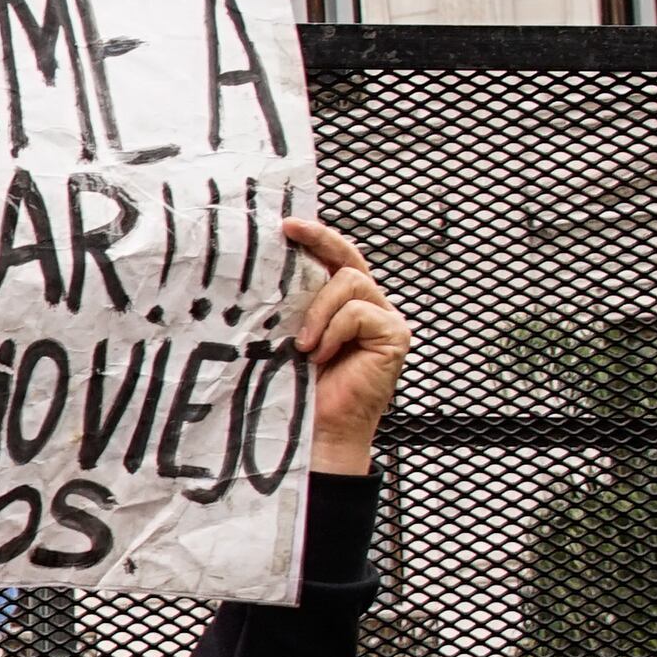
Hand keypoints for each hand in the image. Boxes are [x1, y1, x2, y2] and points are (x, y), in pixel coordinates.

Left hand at [279, 217, 409, 477]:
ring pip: (351, 281)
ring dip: (319, 310)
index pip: (335, 258)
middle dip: (320, 240)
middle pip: (350, 257)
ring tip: (303, 344)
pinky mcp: (394, 335)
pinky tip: (321, 355)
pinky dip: (334, 330)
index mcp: (342, 303)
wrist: (316, 431)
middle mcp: (368, 305)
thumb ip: (290, 305)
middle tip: (289, 231)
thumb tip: (262, 274)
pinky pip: (360, 311)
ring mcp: (385, 319)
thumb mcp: (286, 334)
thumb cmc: (298, 387)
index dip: (316, 237)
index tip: (285, 225)